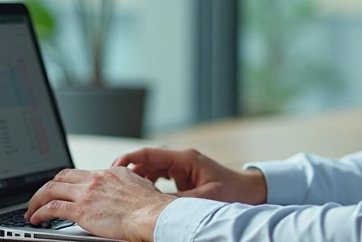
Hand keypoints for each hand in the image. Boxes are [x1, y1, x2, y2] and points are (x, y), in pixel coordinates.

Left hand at [24, 167, 173, 241]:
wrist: (152, 214)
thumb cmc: (152, 206)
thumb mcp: (140, 185)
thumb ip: (128, 184)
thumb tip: (128, 189)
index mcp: (109, 173)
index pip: (80, 173)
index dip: (66, 181)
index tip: (61, 188)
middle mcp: (95, 179)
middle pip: (61, 177)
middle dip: (47, 187)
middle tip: (40, 197)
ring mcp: (87, 193)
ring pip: (51, 190)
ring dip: (37, 200)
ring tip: (31, 210)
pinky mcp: (81, 210)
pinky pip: (52, 208)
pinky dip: (40, 213)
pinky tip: (36, 219)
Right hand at [113, 148, 266, 204]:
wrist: (249, 190)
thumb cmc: (232, 190)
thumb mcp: (205, 197)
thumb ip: (180, 201)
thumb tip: (157, 206)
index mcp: (185, 158)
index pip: (150, 153)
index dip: (129, 159)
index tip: (114, 168)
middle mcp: (181, 159)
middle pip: (147, 160)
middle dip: (129, 170)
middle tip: (113, 183)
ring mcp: (181, 166)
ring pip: (151, 168)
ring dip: (137, 178)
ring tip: (123, 191)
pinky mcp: (182, 175)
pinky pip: (159, 176)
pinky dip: (148, 184)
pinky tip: (142, 195)